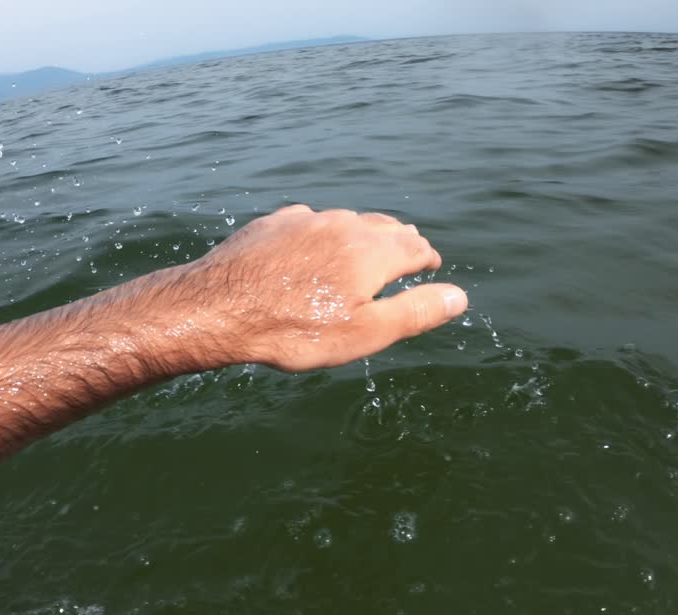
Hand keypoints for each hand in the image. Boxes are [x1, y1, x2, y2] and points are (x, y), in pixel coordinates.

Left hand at [163, 205, 467, 371]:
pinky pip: (309, 222)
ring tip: (365, 246)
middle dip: (400, 239)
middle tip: (408, 250)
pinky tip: (313, 244)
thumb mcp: (364, 332)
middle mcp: (342, 224)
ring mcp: (304, 220)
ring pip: (345, 221)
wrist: (217, 308)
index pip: (414, 247)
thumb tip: (459, 296)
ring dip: (362, 233)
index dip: (427, 257)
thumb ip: (414, 311)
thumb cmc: (295, 330)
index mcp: (372, 251)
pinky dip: (322, 233)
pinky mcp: (272, 224)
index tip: (432, 265)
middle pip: (383, 226)